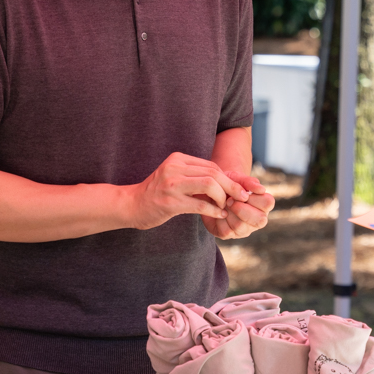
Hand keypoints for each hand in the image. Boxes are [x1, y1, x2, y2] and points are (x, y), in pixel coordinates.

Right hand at [132, 153, 251, 229]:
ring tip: (226, 207)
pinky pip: (200, 204)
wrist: (131, 205)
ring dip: (223, 198)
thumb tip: (225, 183)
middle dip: (231, 187)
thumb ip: (195, 177)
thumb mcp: (175, 177)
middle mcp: (175, 168)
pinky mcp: (171, 202)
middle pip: (213, 173)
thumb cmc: (157, 193)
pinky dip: (214, 210)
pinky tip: (219, 215)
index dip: (228, 178)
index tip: (238, 189)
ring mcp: (172, 185)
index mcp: (178, 159)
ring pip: (209, 185)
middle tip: (242, 198)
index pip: (211, 165)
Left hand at [203, 172, 273, 239]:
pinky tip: (218, 212)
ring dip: (229, 212)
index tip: (242, 192)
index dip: (254, 198)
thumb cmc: (228, 184)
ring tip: (223, 204)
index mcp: (263, 205)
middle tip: (229, 201)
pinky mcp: (228, 235)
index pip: (268, 203)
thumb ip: (249, 182)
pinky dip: (219, 219)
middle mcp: (257, 219)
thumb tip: (261, 189)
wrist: (210, 191)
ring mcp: (244, 229)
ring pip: (240, 226)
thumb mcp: (237, 179)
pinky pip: (226, 231)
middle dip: (242, 209)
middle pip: (260, 220)